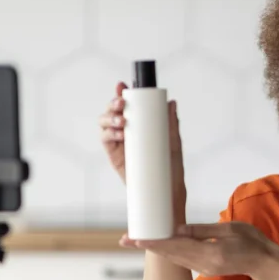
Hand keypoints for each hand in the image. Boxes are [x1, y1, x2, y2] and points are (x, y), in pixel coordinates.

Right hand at [100, 82, 186, 220]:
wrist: (165, 194)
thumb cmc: (170, 169)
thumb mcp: (173, 143)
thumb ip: (171, 124)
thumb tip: (171, 102)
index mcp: (139, 124)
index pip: (127, 104)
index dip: (121, 92)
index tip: (122, 85)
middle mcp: (126, 130)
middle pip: (112, 110)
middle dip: (113, 102)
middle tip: (122, 104)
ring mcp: (118, 142)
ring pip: (104, 122)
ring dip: (109, 117)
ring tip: (122, 122)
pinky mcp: (113, 155)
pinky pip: (104, 139)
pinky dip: (109, 134)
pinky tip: (120, 134)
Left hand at [119, 222, 278, 279]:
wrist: (266, 264)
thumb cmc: (253, 242)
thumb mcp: (229, 229)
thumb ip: (202, 230)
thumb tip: (177, 228)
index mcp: (211, 253)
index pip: (176, 246)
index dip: (153, 241)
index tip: (135, 238)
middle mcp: (203, 264)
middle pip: (169, 254)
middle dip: (147, 246)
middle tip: (124, 239)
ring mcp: (203, 269)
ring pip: (173, 258)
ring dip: (154, 249)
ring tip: (135, 240)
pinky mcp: (205, 268)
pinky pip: (181, 260)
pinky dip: (167, 252)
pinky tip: (158, 245)